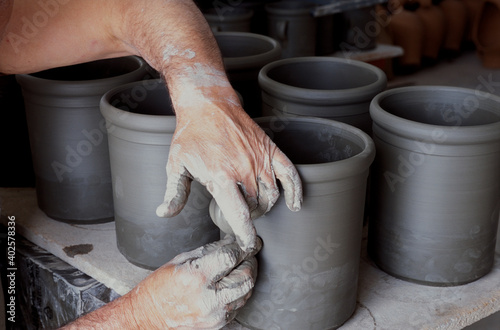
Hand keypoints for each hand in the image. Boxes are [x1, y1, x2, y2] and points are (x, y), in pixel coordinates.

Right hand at [130, 235, 261, 328]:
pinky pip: (239, 304)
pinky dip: (239, 292)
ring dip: (247, 276)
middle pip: (245, 275)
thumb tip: (231, 243)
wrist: (149, 316)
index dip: (242, 247)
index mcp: (196, 276)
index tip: (247, 242)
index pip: (231, 256)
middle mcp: (208, 297)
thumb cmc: (160, 287)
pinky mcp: (218, 323)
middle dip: (249, 261)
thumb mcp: (181, 259)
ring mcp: (214, 313)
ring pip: (247, 291)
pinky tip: (231, 285)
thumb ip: (209, 251)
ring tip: (239, 268)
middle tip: (247, 254)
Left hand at [155, 72, 302, 251]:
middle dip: (250, 217)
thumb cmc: (191, 136)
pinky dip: (295, 190)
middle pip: (256, 207)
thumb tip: (164, 214)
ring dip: (265, 206)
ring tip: (254, 205)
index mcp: (221, 177)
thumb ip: (174, 193)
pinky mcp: (270, 149)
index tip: (248, 245)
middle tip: (240, 214)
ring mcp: (260, 159)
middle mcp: (244, 170)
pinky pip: (289, 173)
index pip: (239, 215)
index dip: (246, 235)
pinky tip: (294, 204)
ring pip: (271, 194)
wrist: (208, 105)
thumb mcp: (177, 165)